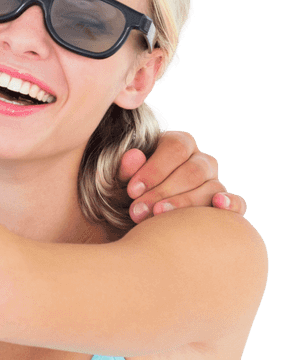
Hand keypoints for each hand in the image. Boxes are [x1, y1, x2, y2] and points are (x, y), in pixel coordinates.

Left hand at [119, 130, 247, 222]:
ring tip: (158, 216)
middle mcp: (201, 160)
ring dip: (185, 203)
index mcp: (178, 143)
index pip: (175, 148)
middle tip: (137, 210)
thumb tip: (133, 156)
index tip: (132, 190)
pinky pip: (237, 203)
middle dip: (163, 191)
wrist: (140, 213)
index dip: (154, 169)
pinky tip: (217, 205)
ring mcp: (215, 181)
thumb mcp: (122, 178)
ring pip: (212, 188)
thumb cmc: (131, 190)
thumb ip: (125, 167)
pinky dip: (231, 204)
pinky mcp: (225, 204)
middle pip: (193, 170)